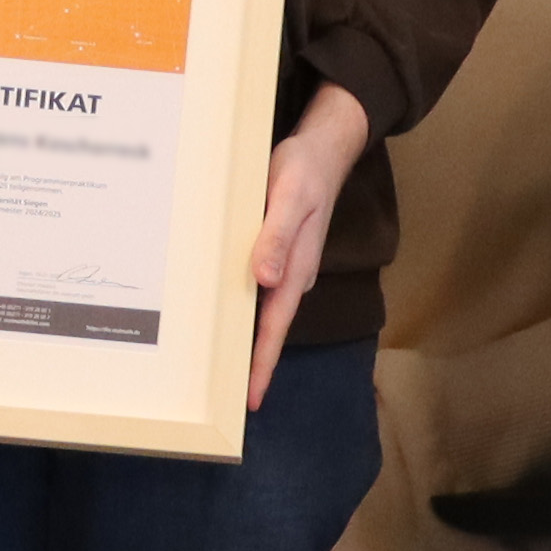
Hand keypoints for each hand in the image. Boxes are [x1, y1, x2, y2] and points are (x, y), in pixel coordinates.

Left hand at [247, 86, 375, 411]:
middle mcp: (294, 274)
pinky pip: (261, 290)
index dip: (262, 363)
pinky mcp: (280, 253)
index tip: (251, 398)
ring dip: (250, 341)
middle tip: (232, 401)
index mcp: (296, 268)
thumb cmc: (304, 171)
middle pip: (270, 329)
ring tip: (226, 372)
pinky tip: (231, 317)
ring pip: (265, 312)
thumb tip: (265, 279)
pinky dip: (247, 309)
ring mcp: (288, 265)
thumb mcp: (289, 198)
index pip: (275, 326)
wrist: (324, 149)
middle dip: (255, 365)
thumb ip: (276, 237)